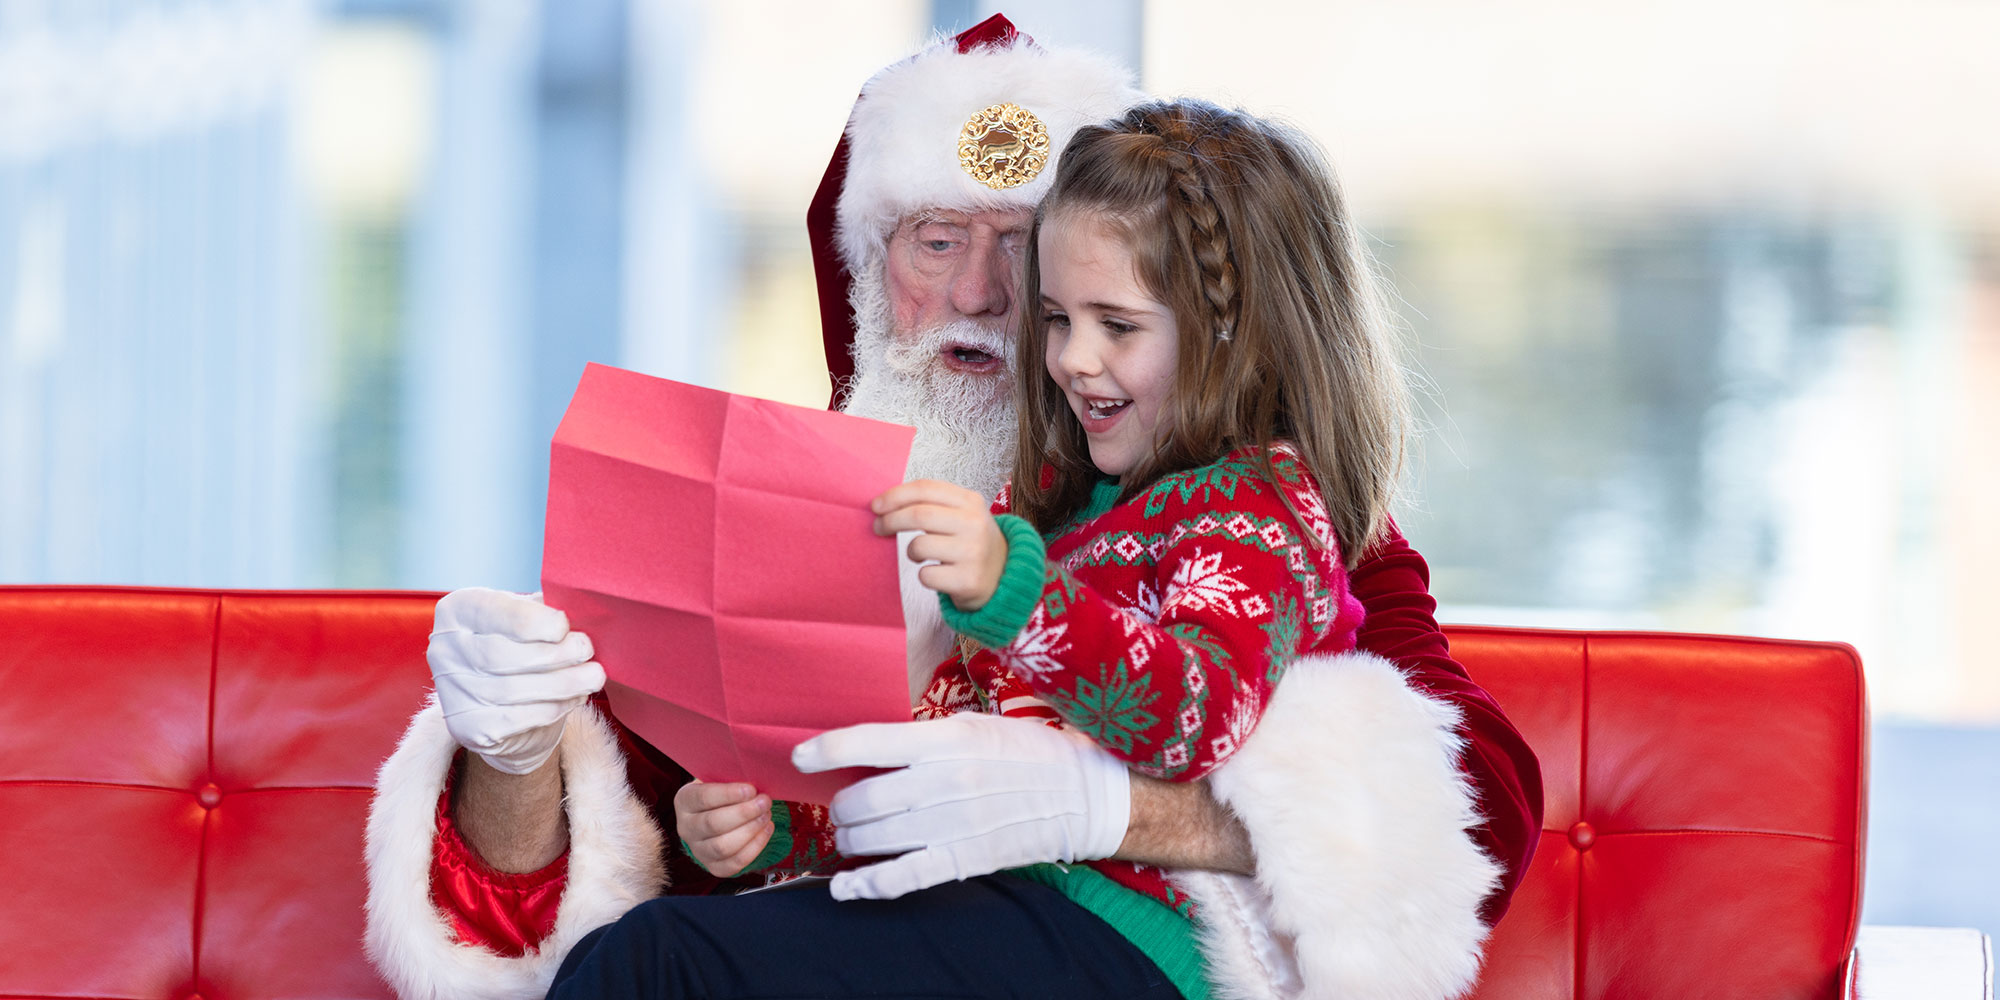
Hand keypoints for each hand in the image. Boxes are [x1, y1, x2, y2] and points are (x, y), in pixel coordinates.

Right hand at [428, 587, 603, 774]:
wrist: (506, 702)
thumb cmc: (523, 645)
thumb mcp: (531, 616)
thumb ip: (547, 609)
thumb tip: (581, 611)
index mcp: (458, 611)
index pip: (492, 612)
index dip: (530, 620)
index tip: (564, 626)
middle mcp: (444, 650)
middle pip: (501, 655)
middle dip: (553, 654)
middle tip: (587, 651)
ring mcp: (452, 692)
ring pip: (512, 690)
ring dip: (562, 684)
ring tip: (593, 677)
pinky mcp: (468, 728)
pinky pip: (517, 718)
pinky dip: (553, 708)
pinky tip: (574, 698)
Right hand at [673, 781, 773, 876]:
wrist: (717, 815)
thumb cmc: (723, 793)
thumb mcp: (720, 779)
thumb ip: (731, 777)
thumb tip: (753, 773)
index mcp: (685, 801)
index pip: (703, 798)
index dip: (728, 794)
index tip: (751, 789)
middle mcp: (686, 828)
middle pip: (713, 824)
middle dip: (744, 813)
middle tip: (765, 802)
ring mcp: (698, 850)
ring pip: (722, 847)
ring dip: (750, 830)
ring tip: (766, 815)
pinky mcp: (713, 867)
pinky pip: (734, 863)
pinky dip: (755, 847)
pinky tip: (766, 829)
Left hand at [793, 713, 1130, 900]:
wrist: (1081, 794)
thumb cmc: (1025, 752)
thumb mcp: (974, 726)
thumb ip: (924, 739)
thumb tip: (870, 748)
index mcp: (948, 739)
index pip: (870, 741)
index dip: (826, 749)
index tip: (799, 756)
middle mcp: (946, 781)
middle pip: (863, 798)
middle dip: (843, 806)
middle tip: (846, 808)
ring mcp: (954, 824)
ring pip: (874, 837)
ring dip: (852, 839)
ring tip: (854, 836)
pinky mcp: (964, 859)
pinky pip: (903, 877)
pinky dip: (866, 885)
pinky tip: (843, 886)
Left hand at [871, 480, 1006, 610]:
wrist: (1004, 575)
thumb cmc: (969, 541)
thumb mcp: (961, 514)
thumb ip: (931, 504)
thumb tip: (884, 504)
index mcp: (970, 501)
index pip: (925, 489)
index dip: (895, 495)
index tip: (876, 506)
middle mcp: (975, 524)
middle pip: (919, 515)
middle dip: (891, 520)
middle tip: (878, 527)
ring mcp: (973, 552)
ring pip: (919, 546)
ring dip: (911, 552)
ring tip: (919, 555)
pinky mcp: (968, 580)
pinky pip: (926, 575)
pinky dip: (923, 575)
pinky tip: (937, 574)